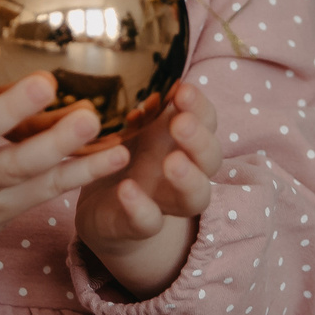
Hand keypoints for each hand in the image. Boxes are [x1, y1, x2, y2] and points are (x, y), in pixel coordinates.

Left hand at [75, 81, 219, 296]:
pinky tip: (126, 190)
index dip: (200, 106)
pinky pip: (149, 222)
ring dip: (188, 179)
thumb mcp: (134, 130)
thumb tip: (156, 90)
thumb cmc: (126, 158)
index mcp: (184, 142)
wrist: (103, 209)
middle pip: (211, 159)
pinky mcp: (139, 225)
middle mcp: (185, 172)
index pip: (207, 121)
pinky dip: (140, 207)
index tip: (182, 89)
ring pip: (195, 197)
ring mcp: (166, 201)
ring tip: (172, 162)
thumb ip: (146, 112)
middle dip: (200, 140)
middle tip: (181, 124)